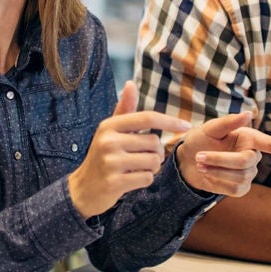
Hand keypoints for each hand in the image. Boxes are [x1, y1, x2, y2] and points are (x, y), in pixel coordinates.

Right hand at [67, 80, 189, 217]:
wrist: (83, 188)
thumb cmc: (102, 156)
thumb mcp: (110, 131)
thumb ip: (124, 109)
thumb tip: (130, 83)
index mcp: (109, 126)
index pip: (147, 118)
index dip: (170, 121)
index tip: (186, 125)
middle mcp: (108, 141)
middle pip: (154, 143)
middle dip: (156, 153)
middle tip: (142, 158)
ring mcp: (110, 162)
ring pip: (153, 162)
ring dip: (152, 168)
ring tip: (136, 168)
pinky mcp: (114, 182)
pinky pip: (147, 178)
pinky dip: (144, 180)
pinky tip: (131, 180)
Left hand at [170, 112, 270, 197]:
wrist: (188, 161)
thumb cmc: (201, 140)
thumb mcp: (210, 128)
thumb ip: (228, 122)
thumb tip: (248, 113)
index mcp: (249, 138)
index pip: (270, 144)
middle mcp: (252, 155)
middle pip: (244, 162)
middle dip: (220, 160)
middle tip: (199, 156)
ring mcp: (248, 173)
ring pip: (239, 177)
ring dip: (215, 171)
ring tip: (201, 163)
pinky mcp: (241, 188)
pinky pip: (234, 189)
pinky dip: (217, 182)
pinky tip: (208, 174)